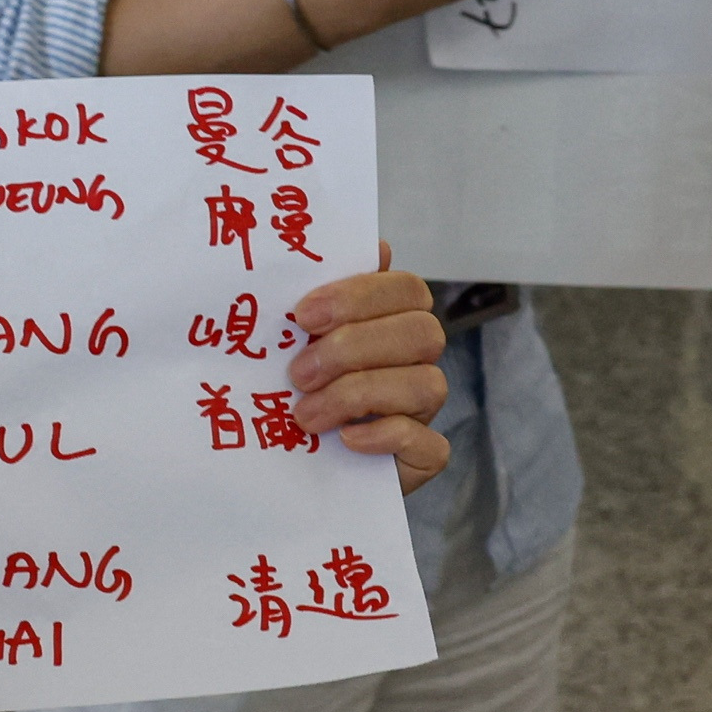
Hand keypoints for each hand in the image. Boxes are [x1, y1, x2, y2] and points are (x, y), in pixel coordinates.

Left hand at [286, 253, 452, 491]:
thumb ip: (315, 297)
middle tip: (298, 373)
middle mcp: (415, 359)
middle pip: (423, 332)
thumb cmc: (287, 388)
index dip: (359, 296)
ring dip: (360, 394)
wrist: (281, 464)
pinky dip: (386, 437)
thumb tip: (368, 247)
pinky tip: (346, 440)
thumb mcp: (288, 341)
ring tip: (306, 415)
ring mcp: (423, 409)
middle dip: (354, 349)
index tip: (303, 316)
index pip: (406, 288)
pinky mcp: (423, 457)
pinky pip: (430, 444)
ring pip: (428, 384)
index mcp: (391, 319)